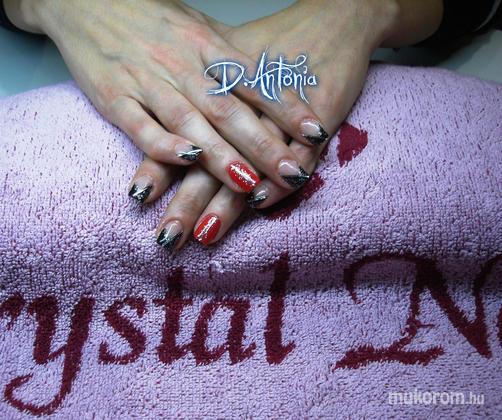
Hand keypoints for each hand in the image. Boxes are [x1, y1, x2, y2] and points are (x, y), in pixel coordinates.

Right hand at [5, 0, 328, 196]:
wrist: (86, 0)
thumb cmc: (151, 18)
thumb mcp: (198, 29)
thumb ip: (231, 59)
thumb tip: (272, 81)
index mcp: (206, 46)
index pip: (254, 81)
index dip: (287, 108)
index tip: (315, 132)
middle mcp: (182, 66)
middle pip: (229, 110)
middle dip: (263, 145)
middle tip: (293, 172)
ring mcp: (148, 83)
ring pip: (191, 123)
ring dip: (221, 156)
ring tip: (249, 184)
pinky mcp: (116, 100)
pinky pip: (142, 128)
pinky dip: (165, 147)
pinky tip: (188, 162)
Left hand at [137, 0, 443, 248]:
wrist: (335, 14)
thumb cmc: (277, 39)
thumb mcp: (236, 53)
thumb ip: (210, 88)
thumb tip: (181, 124)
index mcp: (209, 75)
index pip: (177, 126)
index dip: (159, 164)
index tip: (141, 198)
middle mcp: (239, 88)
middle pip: (205, 148)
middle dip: (186, 197)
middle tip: (169, 238)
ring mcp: (275, 103)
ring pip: (241, 157)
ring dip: (223, 197)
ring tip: (206, 233)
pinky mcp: (315, 104)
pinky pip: (293, 149)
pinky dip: (271, 180)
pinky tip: (264, 201)